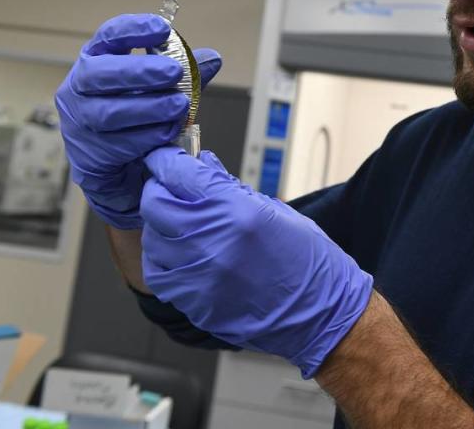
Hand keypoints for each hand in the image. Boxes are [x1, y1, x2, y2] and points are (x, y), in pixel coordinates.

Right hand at [55, 14, 221, 228]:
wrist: (120, 167)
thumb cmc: (137, 116)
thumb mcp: (161, 89)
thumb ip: (185, 74)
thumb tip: (213, 59)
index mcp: (97, 60)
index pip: (108, 36)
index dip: (133, 30)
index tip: (162, 29)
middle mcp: (79, 87)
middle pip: (99, 73)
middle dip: (139, 71)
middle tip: (175, 72)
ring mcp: (79, 122)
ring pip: (108, 112)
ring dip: (149, 107)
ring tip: (180, 105)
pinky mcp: (89, 154)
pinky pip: (118, 144)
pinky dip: (148, 136)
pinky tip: (169, 131)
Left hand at [139, 147, 372, 376]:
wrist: (320, 314)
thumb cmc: (309, 261)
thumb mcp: (277, 213)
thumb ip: (232, 190)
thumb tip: (203, 166)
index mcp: (239, 213)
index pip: (182, 174)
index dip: (168, 160)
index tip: (166, 158)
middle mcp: (213, 243)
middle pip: (155, 204)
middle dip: (159, 188)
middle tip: (170, 186)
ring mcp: (200, 277)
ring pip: (152, 239)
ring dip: (160, 225)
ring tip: (178, 222)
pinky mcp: (194, 303)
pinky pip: (158, 274)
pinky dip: (163, 258)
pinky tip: (179, 252)